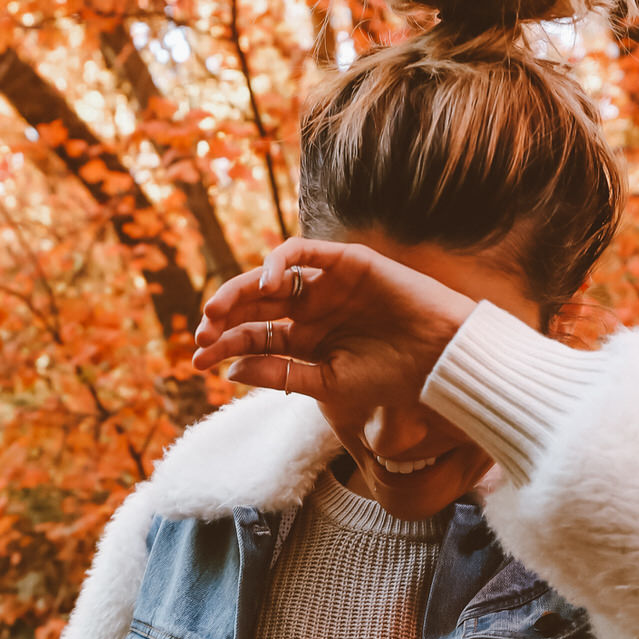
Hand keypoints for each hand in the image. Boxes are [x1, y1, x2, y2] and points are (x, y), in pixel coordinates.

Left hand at [192, 238, 474, 433]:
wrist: (440, 360)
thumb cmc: (392, 379)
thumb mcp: (328, 385)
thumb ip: (282, 375)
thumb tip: (231, 369)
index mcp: (308, 342)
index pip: (255, 338)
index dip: (224, 346)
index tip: (199, 362)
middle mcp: (313, 311)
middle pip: (256, 308)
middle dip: (224, 318)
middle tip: (201, 333)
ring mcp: (327, 285)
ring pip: (271, 280)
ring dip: (240, 291)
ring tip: (217, 311)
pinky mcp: (346, 262)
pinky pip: (304, 254)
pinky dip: (279, 263)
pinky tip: (267, 287)